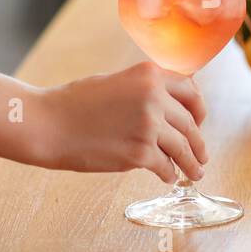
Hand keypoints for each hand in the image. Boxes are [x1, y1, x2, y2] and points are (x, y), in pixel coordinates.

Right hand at [35, 62, 208, 181]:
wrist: (49, 123)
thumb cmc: (76, 103)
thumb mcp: (116, 81)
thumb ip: (146, 89)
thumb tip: (171, 105)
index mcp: (150, 74)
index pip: (191, 91)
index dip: (199, 109)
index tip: (199, 122)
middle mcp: (154, 97)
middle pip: (191, 123)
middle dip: (198, 142)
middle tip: (201, 155)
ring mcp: (149, 126)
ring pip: (184, 148)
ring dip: (192, 163)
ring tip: (195, 172)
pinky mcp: (140, 153)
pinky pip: (166, 166)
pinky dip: (170, 173)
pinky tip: (168, 177)